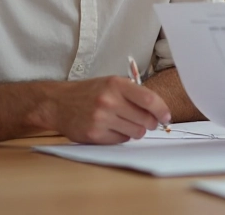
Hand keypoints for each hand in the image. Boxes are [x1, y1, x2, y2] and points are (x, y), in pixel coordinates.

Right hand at [43, 76, 171, 143]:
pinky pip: (121, 140)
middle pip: (146, 119)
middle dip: (150, 122)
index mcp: (116, 84)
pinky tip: (112, 128)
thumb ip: (134, 94)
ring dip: (136, 130)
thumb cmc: (90, 93)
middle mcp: (109, 101)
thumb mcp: (112, 84)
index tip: (166, 116)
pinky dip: (122, 136)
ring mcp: (101, 118)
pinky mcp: (94, 134)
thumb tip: (159, 111)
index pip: (149, 99)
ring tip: (126, 123)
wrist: (58, 103)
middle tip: (146, 121)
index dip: (162, 110)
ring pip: (136, 132)